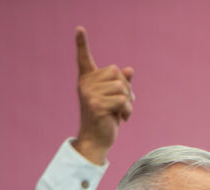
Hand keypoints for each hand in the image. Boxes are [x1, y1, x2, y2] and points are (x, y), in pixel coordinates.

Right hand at [72, 26, 133, 164]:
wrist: (97, 141)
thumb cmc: (107, 119)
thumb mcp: (115, 99)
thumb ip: (121, 84)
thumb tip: (129, 69)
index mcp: (87, 81)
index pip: (84, 59)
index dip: (81, 44)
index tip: (79, 28)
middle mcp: (85, 85)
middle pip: (116, 73)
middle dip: (126, 89)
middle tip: (124, 104)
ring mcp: (89, 94)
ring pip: (122, 87)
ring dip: (129, 102)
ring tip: (122, 113)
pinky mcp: (97, 105)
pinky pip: (123, 100)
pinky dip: (128, 111)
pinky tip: (122, 119)